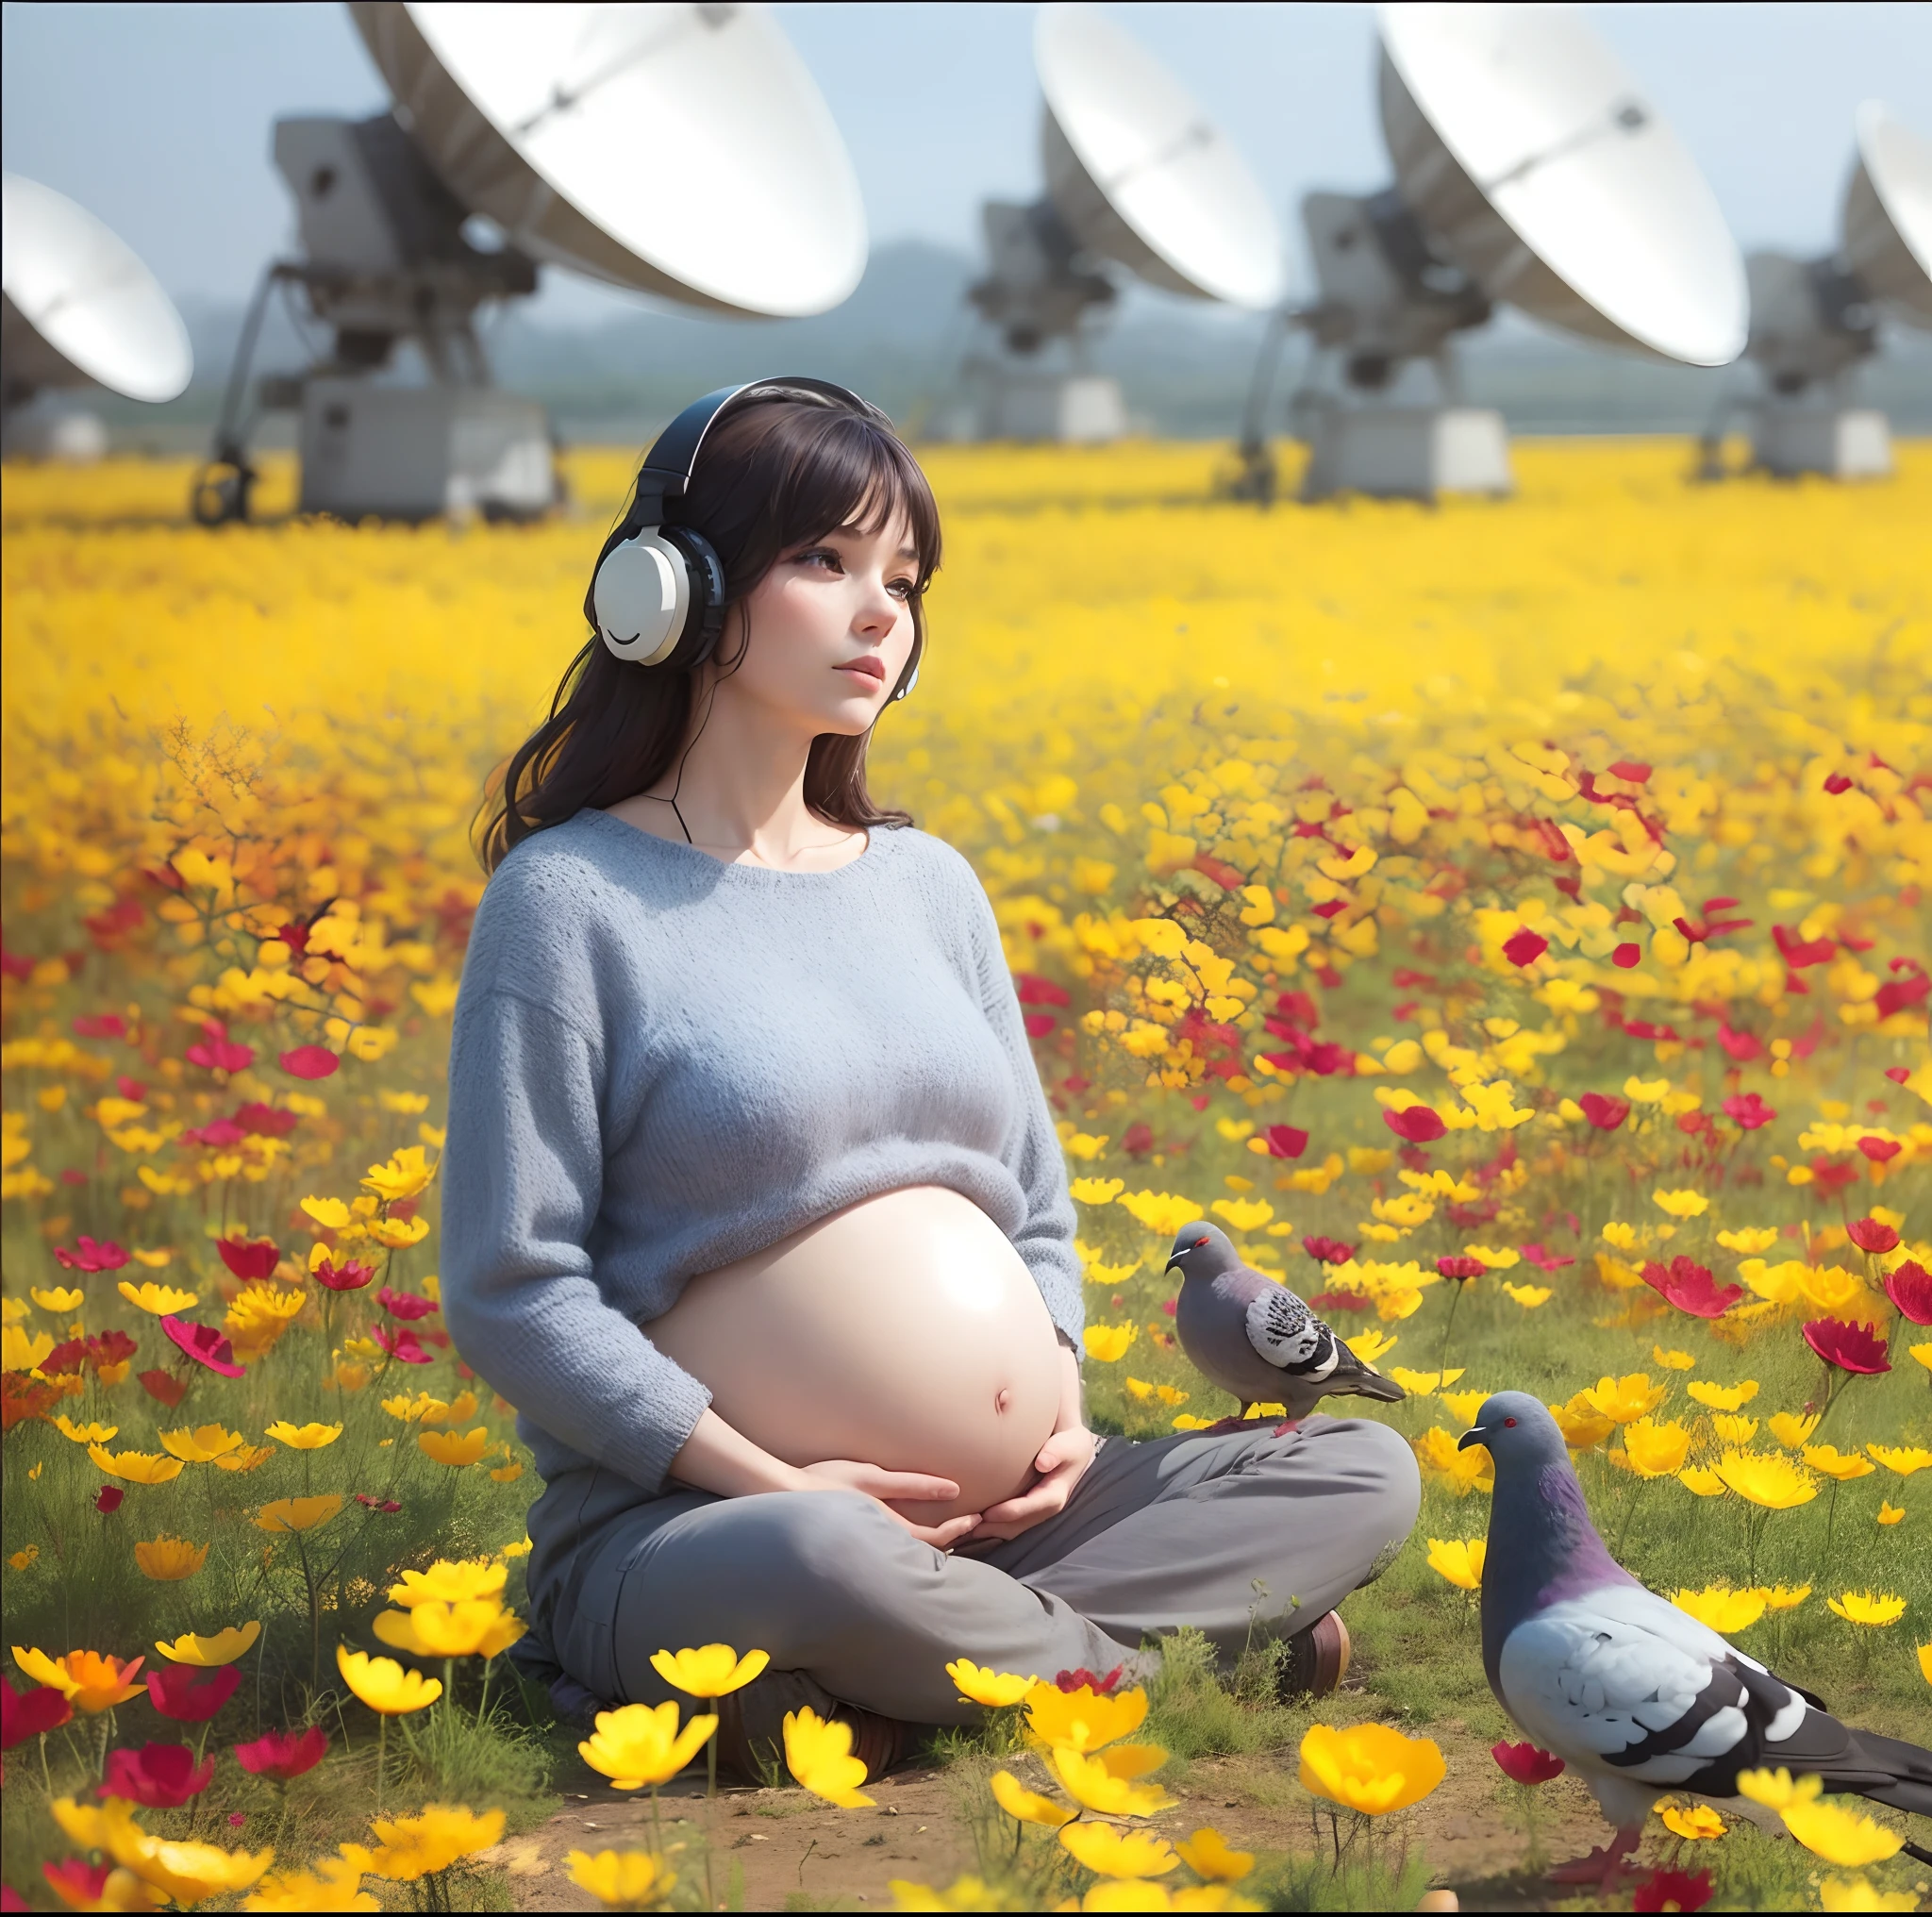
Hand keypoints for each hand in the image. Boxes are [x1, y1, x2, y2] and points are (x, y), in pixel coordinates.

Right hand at [792, 1458, 982, 1550]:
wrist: (781, 1498)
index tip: (978, 1517)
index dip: (959, 1529)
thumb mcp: (872, 1478)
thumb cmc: (826, 1483)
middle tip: (973, 1525)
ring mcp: (869, 1548)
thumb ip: (911, 1485)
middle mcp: (881, 1546)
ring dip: (933, 1543)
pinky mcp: (857, 1543)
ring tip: (952, 1530)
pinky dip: (911, 1542)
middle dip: (951, 1541)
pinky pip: (891, 1547)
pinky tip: (912, 1533)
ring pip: (908, 1552)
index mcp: (889, 1531)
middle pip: (925, 1552)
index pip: (936, 1540)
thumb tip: (953, 1489)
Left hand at [971, 1424, 1096, 1541]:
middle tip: (968, 1526)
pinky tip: (972, 1521)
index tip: (989, 1513)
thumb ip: (1059, 1450)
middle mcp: (1045, 1508)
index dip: (1013, 1512)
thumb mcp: (1072, 1442)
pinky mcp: (1026, 1510)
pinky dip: (991, 1525)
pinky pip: (1008, 1523)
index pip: (1036, 1507)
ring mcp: (1035, 1511)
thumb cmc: (1068, 1443)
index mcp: (1057, 1493)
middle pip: (1020, 1525)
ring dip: (990, 1531)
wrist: (1069, 1448)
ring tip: (965, 1528)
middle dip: (995, 1528)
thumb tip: (1044, 1463)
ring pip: (1013, 1528)